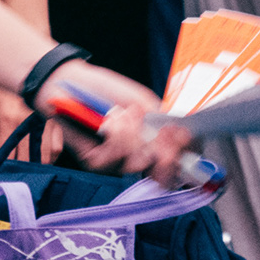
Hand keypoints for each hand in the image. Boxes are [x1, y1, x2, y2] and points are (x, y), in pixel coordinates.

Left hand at [50, 60, 201, 185]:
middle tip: (161, 132)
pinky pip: (113, 161)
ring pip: (137, 164)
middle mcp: (137, 157)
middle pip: (162, 176)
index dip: (185, 158)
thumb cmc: (107, 90)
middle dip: (165, 154)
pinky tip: (109, 121)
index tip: (184, 137)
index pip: (178, 164)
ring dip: (133, 136)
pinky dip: (114, 138)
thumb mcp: (144, 102)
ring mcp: (117, 162)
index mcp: (153, 144)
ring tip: (123, 114)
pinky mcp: (95, 162)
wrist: (70, 82)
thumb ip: (165, 123)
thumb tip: (189, 140)